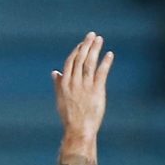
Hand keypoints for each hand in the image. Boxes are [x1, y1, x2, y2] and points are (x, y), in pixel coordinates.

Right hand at [54, 32, 110, 146]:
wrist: (78, 129)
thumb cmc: (70, 116)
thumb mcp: (61, 99)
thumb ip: (59, 84)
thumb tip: (55, 72)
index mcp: (65, 84)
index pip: (70, 63)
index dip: (77, 51)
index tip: (83, 43)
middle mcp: (74, 83)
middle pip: (80, 60)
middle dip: (86, 46)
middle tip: (92, 35)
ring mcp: (85, 87)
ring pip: (89, 64)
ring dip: (95, 50)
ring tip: (100, 40)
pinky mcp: (96, 91)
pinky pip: (101, 73)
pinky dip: (105, 63)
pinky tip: (109, 54)